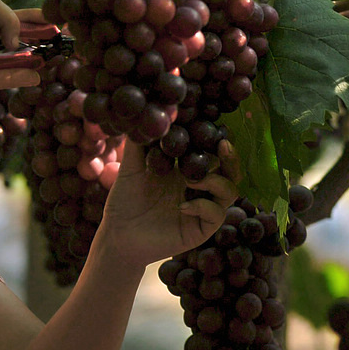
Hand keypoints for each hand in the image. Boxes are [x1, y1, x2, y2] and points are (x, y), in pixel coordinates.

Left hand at [97, 138, 241, 270]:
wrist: (118, 235)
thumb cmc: (124, 201)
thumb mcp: (130, 168)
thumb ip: (139, 144)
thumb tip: (145, 114)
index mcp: (186, 170)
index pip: (211, 152)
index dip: (216, 139)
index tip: (214, 126)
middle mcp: (200, 188)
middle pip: (230, 170)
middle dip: (231, 157)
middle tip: (222, 145)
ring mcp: (203, 208)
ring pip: (230, 191)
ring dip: (215, 181)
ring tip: (190, 180)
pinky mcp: (201, 229)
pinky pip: (216, 215)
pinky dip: (203, 206)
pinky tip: (181, 206)